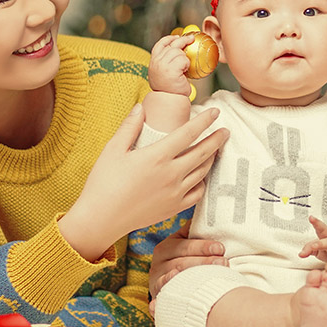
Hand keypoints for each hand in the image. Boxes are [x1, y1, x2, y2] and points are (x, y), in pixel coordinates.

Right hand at [59, 104, 228, 260]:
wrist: (101, 219)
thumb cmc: (103, 183)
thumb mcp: (112, 149)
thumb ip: (129, 127)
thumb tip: (140, 107)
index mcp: (157, 156)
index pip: (189, 133)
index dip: (205, 121)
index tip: (215, 112)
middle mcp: (171, 174)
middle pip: (203, 153)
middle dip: (217, 139)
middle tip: (226, 131)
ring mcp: (175, 193)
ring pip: (203, 172)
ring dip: (212, 159)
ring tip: (215, 150)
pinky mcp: (174, 208)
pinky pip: (197, 193)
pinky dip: (203, 182)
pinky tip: (201, 176)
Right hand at [147, 34, 194, 94]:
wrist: (170, 100)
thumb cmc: (171, 88)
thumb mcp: (165, 72)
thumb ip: (168, 60)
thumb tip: (179, 47)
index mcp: (153, 62)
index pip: (160, 45)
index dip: (169, 38)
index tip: (177, 36)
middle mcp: (156, 62)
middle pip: (172, 45)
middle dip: (183, 40)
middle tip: (191, 38)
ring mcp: (163, 65)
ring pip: (178, 52)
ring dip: (185, 58)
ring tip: (184, 68)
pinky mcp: (171, 70)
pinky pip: (183, 60)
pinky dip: (187, 64)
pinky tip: (185, 71)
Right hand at [149, 220, 227, 298]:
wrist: (170, 286)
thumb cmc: (185, 261)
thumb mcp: (186, 245)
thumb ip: (195, 232)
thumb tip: (212, 211)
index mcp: (167, 247)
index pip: (185, 245)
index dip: (202, 246)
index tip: (220, 248)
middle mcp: (159, 263)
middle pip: (182, 262)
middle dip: (205, 262)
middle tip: (224, 262)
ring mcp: (158, 280)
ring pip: (177, 279)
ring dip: (196, 278)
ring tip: (215, 277)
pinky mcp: (159, 296)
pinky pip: (165, 294)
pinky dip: (172, 291)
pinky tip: (183, 289)